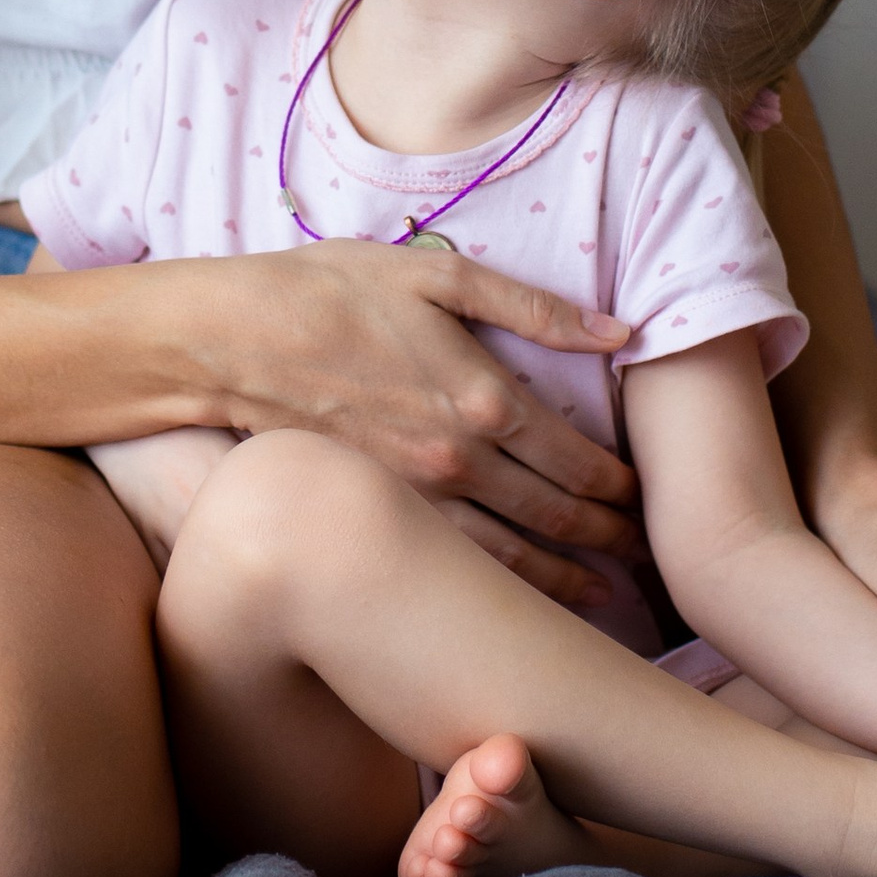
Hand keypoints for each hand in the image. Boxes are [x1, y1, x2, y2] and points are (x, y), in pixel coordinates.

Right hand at [137, 238, 635, 607]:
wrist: (229, 341)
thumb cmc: (331, 292)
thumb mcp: (436, 276)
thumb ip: (534, 307)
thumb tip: (621, 331)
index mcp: (484, 396)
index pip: (578, 460)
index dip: (621, 486)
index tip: (647, 498)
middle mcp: (458, 459)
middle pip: (556, 516)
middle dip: (608, 538)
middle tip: (645, 554)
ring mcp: (415, 497)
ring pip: (510, 556)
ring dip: (564, 577)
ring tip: (606, 594)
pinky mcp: (376, 515)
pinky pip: (453, 566)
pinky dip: (498, 588)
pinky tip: (520, 600)